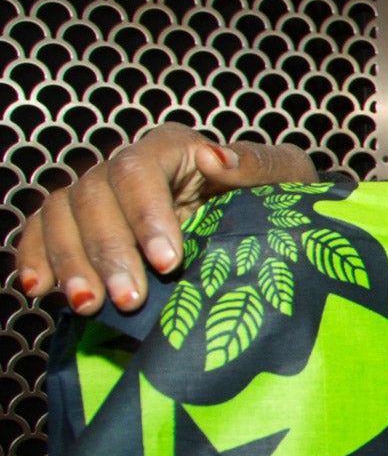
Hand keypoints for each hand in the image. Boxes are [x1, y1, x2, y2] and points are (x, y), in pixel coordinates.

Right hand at [10, 125, 316, 315]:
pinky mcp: (82, 227)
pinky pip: (42, 232)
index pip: (139, 171)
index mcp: (172, 149)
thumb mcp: (285, 176)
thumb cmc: (278, 196)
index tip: (167, 262)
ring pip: (62, 216)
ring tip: (87, 305)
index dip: (145, 215)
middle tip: (130, 299)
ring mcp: (100, 197)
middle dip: (108, 251)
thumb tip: (215, 157)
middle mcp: (127, 169)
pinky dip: (35, 256)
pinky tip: (38, 287)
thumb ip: (256, 165)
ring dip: (70, 262)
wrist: (267, 225)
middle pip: (94, 197)